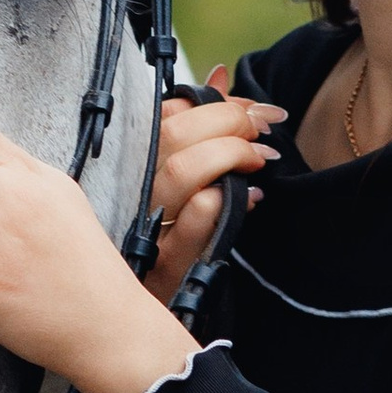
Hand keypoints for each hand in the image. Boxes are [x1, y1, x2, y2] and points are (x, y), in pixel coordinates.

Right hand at [138, 67, 286, 306]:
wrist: (129, 320)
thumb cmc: (161, 236)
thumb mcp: (174, 177)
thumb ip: (195, 124)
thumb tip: (221, 72)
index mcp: (130, 166)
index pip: (166, 114)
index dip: (213, 101)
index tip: (249, 104)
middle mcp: (130, 193)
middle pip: (174, 136)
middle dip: (228, 121)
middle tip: (262, 128)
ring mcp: (146, 230)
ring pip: (184, 171)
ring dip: (229, 155)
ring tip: (259, 160)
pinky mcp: (165, 267)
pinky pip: (198, 218)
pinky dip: (228, 202)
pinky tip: (251, 200)